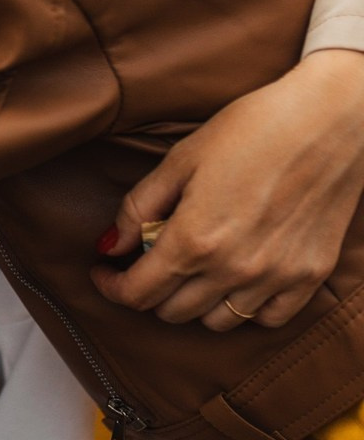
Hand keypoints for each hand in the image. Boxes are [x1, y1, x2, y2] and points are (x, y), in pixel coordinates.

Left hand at [92, 49, 363, 330]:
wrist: (333, 116)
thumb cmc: (253, 128)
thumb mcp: (181, 160)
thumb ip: (138, 208)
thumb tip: (108, 247)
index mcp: (193, 240)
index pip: (137, 293)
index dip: (112, 286)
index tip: (106, 272)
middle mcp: (233, 268)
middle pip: (171, 312)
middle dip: (150, 291)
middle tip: (149, 263)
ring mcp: (275, 276)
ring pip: (216, 322)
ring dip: (195, 303)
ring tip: (194, 270)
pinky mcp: (310, 275)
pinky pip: (267, 319)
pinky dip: (246, 308)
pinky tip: (237, 280)